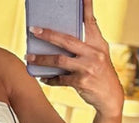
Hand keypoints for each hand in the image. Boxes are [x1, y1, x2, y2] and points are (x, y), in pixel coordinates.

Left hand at [26, 0, 123, 116]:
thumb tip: (64, 38)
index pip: (91, 22)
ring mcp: (87, 68)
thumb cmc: (101, 74)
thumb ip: (86, 45)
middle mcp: (93, 53)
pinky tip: (42, 77)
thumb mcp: (100, 55)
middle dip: (48, 35)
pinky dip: (49, 78)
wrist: (110, 97)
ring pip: (58, 60)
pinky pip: (60, 79)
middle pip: (66, 40)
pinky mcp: (81, 82)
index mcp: (98, 43)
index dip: (86, 7)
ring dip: (41, 59)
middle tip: (33, 30)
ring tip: (28, 57)